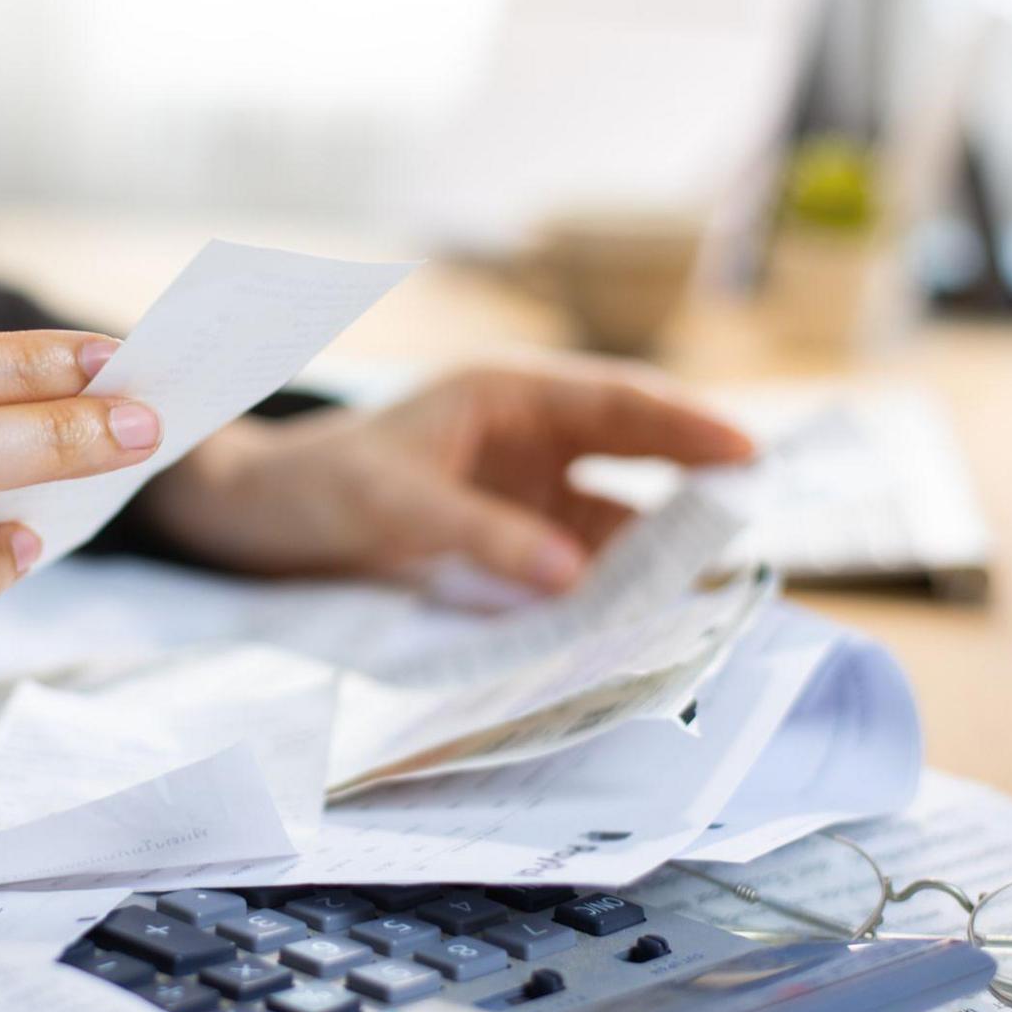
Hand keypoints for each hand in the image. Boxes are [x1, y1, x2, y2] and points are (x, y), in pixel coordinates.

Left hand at [138, 354, 752, 592]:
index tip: (749, 456)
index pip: (616, 401)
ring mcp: (521, 489)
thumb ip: (484, 537)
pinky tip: (637, 618)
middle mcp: (527, 436)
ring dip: (653, 550)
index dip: (687, 427)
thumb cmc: (313, 486)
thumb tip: (574, 578)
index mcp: (506, 393)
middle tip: (758, 526)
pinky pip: (574, 560)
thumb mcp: (394, 503)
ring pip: (611, 516)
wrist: (253, 520)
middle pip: (633, 455)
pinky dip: (606, 586)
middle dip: (695, 485)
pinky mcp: (506, 539)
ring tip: (708, 591)